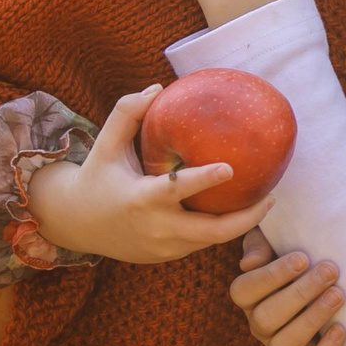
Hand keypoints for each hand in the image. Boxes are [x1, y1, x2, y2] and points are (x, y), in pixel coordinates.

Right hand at [25, 86, 272, 263]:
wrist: (75, 224)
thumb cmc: (96, 176)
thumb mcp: (106, 143)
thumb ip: (128, 112)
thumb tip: (159, 87)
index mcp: (140, 198)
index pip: (177, 190)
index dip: (204, 179)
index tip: (231, 168)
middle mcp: (155, 227)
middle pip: (210, 232)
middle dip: (246, 219)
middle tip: (270, 197)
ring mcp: (162, 247)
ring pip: (210, 240)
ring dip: (238, 226)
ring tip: (263, 202)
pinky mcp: (165, 257)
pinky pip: (200, 244)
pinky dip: (219, 230)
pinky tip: (238, 211)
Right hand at [229, 228, 345, 345]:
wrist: (331, 287)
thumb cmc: (301, 260)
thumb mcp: (278, 242)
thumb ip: (261, 243)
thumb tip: (249, 262)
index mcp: (250, 296)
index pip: (244, 290)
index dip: (271, 276)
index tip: (303, 258)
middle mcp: (259, 325)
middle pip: (266, 317)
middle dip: (300, 293)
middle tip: (330, 271)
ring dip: (312, 319)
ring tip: (339, 295)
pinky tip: (341, 330)